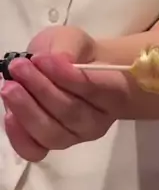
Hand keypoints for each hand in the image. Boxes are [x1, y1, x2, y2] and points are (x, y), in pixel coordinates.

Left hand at [1, 27, 127, 162]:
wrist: (71, 70)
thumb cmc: (75, 54)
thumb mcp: (73, 39)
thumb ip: (68, 46)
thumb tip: (58, 59)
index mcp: (116, 90)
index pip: (97, 88)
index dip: (69, 76)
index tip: (42, 59)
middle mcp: (99, 120)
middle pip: (71, 112)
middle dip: (41, 89)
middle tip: (18, 67)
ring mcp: (75, 137)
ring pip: (52, 132)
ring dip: (27, 109)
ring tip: (9, 87)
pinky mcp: (52, 145)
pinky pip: (36, 150)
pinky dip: (20, 136)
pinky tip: (9, 115)